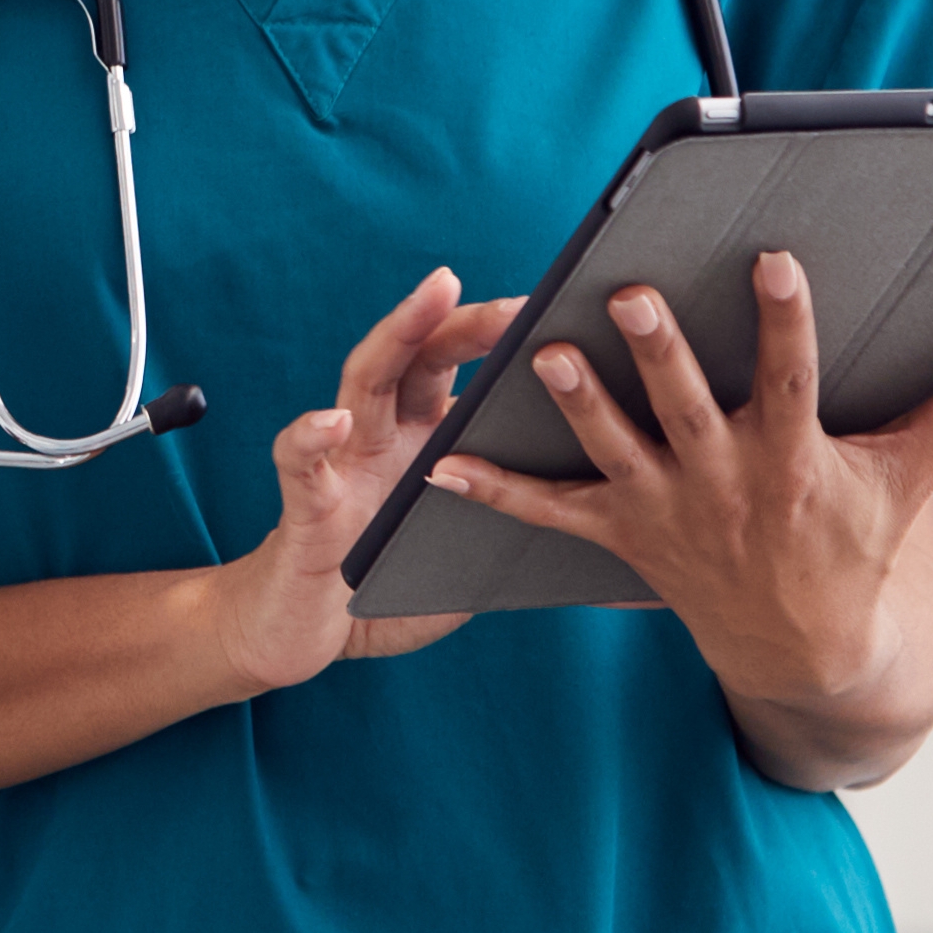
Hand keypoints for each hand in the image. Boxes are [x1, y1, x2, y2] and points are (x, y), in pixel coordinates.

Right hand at [209, 268, 522, 692]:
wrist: (305, 635)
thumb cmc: (390, 590)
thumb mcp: (471, 555)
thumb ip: (524, 534)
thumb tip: (634, 565)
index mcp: (425, 441)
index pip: (461, 371)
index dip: (504, 340)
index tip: (564, 313)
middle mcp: (382, 436)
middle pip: (420, 357)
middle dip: (464, 320)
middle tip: (518, 302)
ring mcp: (341, 463)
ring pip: (364, 380)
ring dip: (398, 334)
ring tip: (432, 297)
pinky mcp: (304, 507)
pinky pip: (298, 465)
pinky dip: (310, 438)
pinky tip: (332, 422)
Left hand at [427, 252, 932, 740]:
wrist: (812, 651)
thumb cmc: (861, 541)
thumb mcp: (916, 472)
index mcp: (796, 457)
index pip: (793, 376)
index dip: (785, 319)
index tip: (774, 259)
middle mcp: (726, 480)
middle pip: (688, 406)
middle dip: (661, 354)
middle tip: (631, 296)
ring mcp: (668, 509)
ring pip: (614, 448)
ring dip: (577, 405)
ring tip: (542, 352)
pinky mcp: (622, 534)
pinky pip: (549, 513)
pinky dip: (496, 492)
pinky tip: (441, 467)